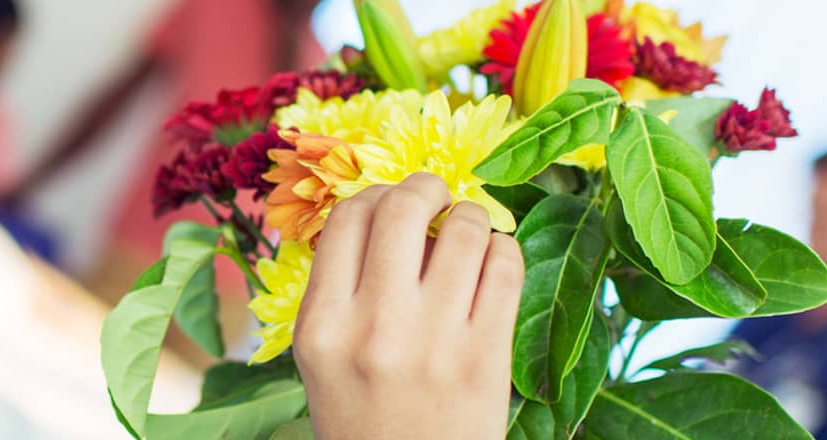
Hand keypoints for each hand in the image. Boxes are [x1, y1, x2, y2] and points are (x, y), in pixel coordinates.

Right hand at [295, 173, 523, 438]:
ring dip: (472, 219)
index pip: (346, 219)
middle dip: (426, 186)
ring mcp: (434, 341)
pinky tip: (494, 265)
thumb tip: (386, 209)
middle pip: (402, 207)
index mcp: (321, 327)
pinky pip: (506, 267)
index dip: (375, 194)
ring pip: (465, 229)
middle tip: (437, 195)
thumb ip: (340, 290)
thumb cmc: (365, 421)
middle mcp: (373, 328)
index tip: (394, 201)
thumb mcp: (324, 360)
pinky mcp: (487, 357)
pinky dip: (504, 251)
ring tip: (470, 235)